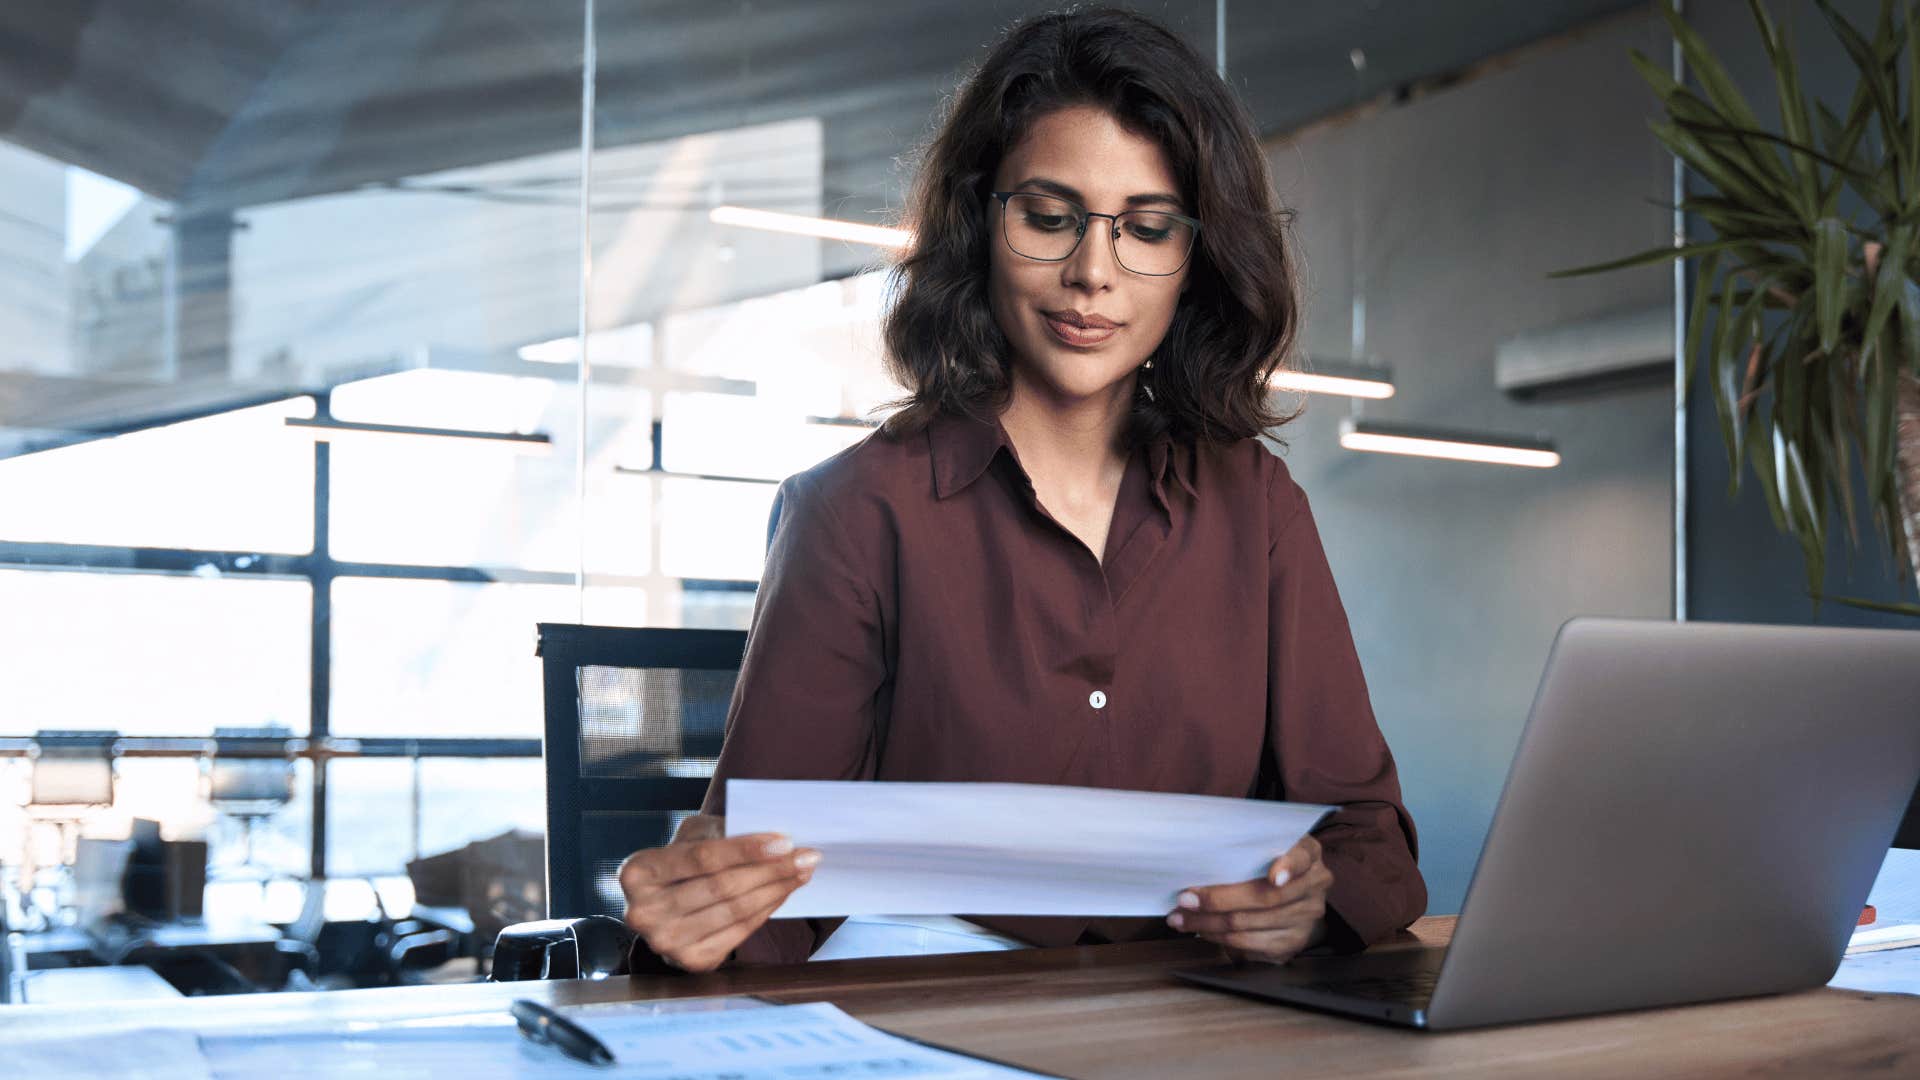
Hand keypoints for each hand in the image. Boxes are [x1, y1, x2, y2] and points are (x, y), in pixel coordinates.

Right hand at [617, 813, 820, 972]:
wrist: (664, 903)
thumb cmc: (682, 861)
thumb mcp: (691, 835)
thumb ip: (721, 833)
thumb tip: (775, 840)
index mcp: (638, 872)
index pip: (701, 858)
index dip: (745, 850)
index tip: (784, 841)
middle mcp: (644, 912)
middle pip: (722, 887)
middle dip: (771, 870)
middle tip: (806, 856)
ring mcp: (666, 943)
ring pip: (735, 911)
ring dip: (777, 890)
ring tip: (802, 872)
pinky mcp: (691, 962)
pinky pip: (740, 933)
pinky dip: (767, 911)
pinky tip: (783, 893)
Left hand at [1165, 834, 1331, 963]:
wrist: (1290, 896)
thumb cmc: (1265, 863)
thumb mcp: (1262, 847)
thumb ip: (1243, 851)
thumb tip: (1196, 862)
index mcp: (1308, 854)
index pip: (1302, 856)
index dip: (1289, 866)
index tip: (1273, 877)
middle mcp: (1314, 885)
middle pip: (1265, 897)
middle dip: (1218, 900)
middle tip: (1185, 899)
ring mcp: (1307, 917)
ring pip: (1251, 922)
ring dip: (1209, 922)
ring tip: (1181, 918)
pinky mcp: (1293, 942)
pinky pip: (1251, 943)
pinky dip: (1220, 937)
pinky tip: (1202, 931)